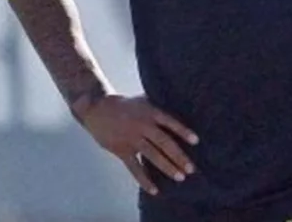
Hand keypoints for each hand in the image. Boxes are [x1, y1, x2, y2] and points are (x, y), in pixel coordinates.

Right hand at [75, 94, 198, 194]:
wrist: (96, 107)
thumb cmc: (124, 105)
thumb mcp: (141, 101)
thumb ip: (157, 110)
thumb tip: (181, 114)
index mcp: (148, 111)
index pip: (169, 121)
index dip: (182, 131)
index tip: (196, 141)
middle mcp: (141, 125)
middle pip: (163, 142)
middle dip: (178, 156)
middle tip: (191, 168)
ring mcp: (131, 138)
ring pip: (152, 155)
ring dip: (167, 167)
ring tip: (180, 177)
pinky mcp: (121, 149)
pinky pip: (134, 167)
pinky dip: (144, 179)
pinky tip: (154, 190)